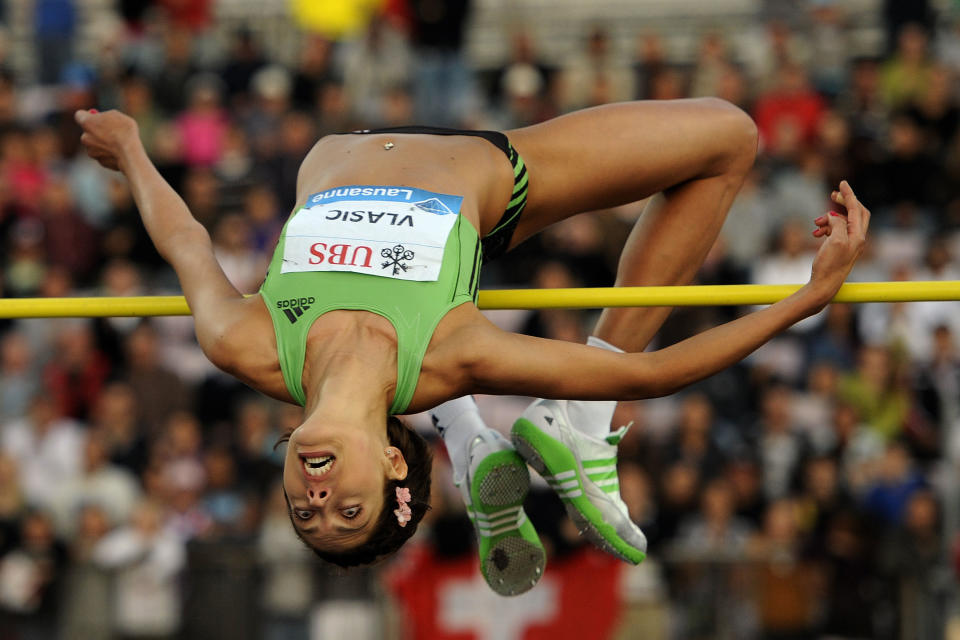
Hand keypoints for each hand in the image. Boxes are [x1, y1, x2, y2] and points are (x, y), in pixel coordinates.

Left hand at [74, 109, 140, 171]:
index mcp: (86, 122)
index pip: (79, 115)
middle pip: (88, 132)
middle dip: (97, 131)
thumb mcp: (117, 116)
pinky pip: (104, 155)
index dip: (88, 115)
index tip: (96, 116)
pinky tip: (121, 152)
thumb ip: (105, 116)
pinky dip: (111, 154)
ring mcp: (91, 151)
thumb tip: (103, 118)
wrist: (130, 153)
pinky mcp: (101, 162)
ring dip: (104, 143)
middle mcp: (84, 138)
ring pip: (96, 145)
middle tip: (110, 130)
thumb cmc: (124, 131)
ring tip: (119, 143)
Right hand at [808, 180, 869, 304]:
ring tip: (816, 224)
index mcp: (858, 236)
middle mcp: (857, 239)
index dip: (849, 195)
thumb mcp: (835, 240)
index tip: (842, 183)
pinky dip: (826, 228)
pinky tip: (816, 233)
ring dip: (829, 218)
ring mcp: (849, 244)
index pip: (856, 209)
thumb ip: (838, 223)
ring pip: (842, 222)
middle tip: (832, 195)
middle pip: (855, 212)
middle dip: (844, 203)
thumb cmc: (829, 266)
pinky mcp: (840, 249)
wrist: (824, 286)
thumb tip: (834, 217)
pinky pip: (835, 231)